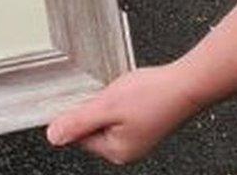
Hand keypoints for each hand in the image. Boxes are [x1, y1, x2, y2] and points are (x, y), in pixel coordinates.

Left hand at [46, 65, 198, 164]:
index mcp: (116, 151)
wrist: (183, 84)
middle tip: (102, 93)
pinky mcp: (139, 123)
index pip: (78, 136)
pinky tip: (122, 91)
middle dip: (90, 107)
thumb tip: (53, 137)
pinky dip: (114, 100)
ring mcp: (134, 137)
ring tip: (116, 91)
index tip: (76, 95)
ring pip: (102, 117)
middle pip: (89, 127)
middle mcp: (125, 149)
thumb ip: (78, 122)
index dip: (74, 113)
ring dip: (102, 102)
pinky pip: (115, 112)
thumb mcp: (106, 106)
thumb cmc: (151, 96)